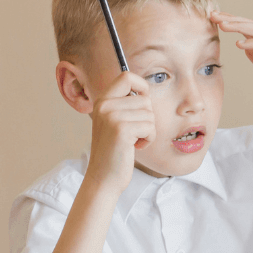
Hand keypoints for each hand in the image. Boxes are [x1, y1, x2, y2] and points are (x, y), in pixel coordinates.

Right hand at [86, 72, 153, 192]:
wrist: (104, 176)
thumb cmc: (115, 150)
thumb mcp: (115, 121)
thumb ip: (125, 105)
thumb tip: (146, 89)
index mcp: (102, 100)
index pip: (127, 76)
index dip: (142, 86)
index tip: (143, 103)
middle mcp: (105, 105)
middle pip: (145, 99)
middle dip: (147, 118)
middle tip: (134, 132)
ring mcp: (112, 117)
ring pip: (150, 114)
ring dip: (148, 131)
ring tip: (132, 141)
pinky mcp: (121, 130)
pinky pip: (150, 127)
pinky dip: (148, 139)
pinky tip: (134, 147)